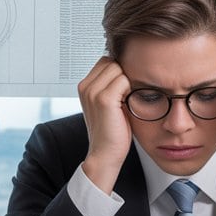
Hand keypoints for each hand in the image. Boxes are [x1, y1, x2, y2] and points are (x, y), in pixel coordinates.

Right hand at [77, 56, 131, 193]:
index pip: (106, 61)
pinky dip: (131, 90)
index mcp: (85, 86)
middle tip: (127, 96)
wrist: (105, 155)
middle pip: (112, 62)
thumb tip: (129, 68)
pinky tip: (128, 104)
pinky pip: (124, 80)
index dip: (119, 72)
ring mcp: (93, 92)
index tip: (124, 90)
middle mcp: (85, 86)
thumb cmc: (112, 131)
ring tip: (127, 100)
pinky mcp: (103, 99)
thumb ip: (112, 85)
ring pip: (118, 68)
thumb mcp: (110, 104)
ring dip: (128, 82)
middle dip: (124, 75)